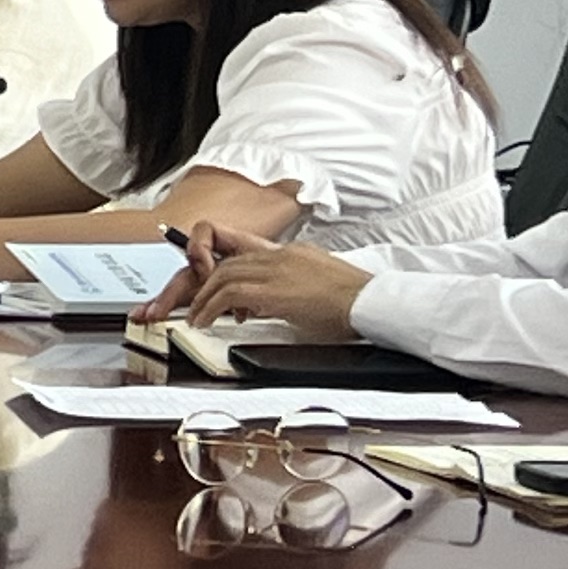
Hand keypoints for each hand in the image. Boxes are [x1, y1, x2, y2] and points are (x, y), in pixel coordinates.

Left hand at [168, 226, 369, 335]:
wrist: (370, 303)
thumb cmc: (352, 302)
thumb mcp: (318, 286)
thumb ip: (291, 287)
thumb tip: (273, 304)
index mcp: (292, 252)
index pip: (244, 247)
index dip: (219, 259)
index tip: (208, 276)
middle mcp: (280, 255)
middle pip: (226, 260)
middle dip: (205, 282)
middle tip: (197, 301)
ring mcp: (276, 269)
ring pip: (221, 275)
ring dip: (203, 298)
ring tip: (196, 316)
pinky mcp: (272, 290)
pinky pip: (227, 294)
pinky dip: (210, 307)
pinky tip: (205, 321)